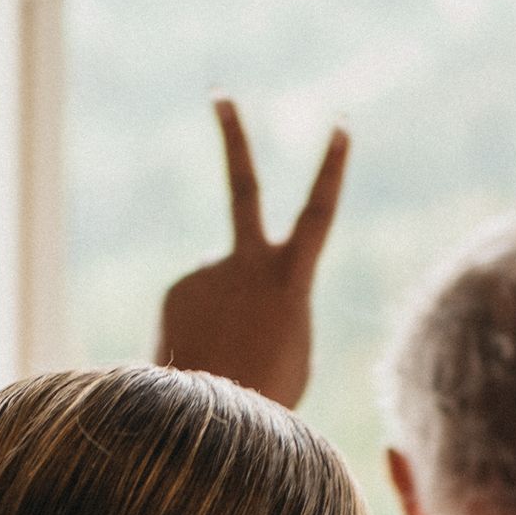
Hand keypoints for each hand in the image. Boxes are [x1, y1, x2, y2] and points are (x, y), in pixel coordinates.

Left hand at [155, 100, 348, 410]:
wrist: (208, 418)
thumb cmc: (266, 395)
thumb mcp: (293, 352)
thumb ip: (276, 306)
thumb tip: (240, 289)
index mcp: (290, 279)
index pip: (318, 214)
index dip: (331, 170)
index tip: (339, 127)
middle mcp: (245, 263)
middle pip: (242, 185)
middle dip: (234, 138)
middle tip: (220, 96)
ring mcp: (206, 272)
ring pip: (222, 287)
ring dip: (226, 321)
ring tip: (227, 360)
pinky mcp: (176, 288)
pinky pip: (195, 304)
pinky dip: (201, 330)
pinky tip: (202, 355)